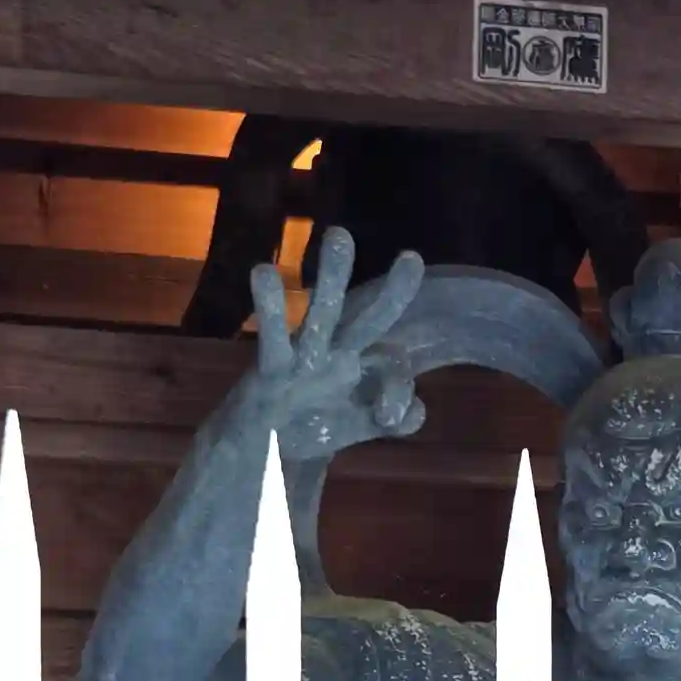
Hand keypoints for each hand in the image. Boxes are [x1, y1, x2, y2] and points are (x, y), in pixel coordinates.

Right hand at [241, 227, 427, 462]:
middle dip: (390, 294)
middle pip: (367, 321)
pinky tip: (262, 270)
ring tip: (341, 235)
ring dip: (333, 277)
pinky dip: (270, 307)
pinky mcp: (272, 367)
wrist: (263, 445)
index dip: (398, 389)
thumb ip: (391, 420)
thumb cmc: (312, 426)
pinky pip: (273, 336)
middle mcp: (335, 354)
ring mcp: (304, 357)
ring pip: (324, 312)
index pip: (390, 365)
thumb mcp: (358, 427)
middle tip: (414, 260)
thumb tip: (418, 410)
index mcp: (358, 366)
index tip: (388, 417)